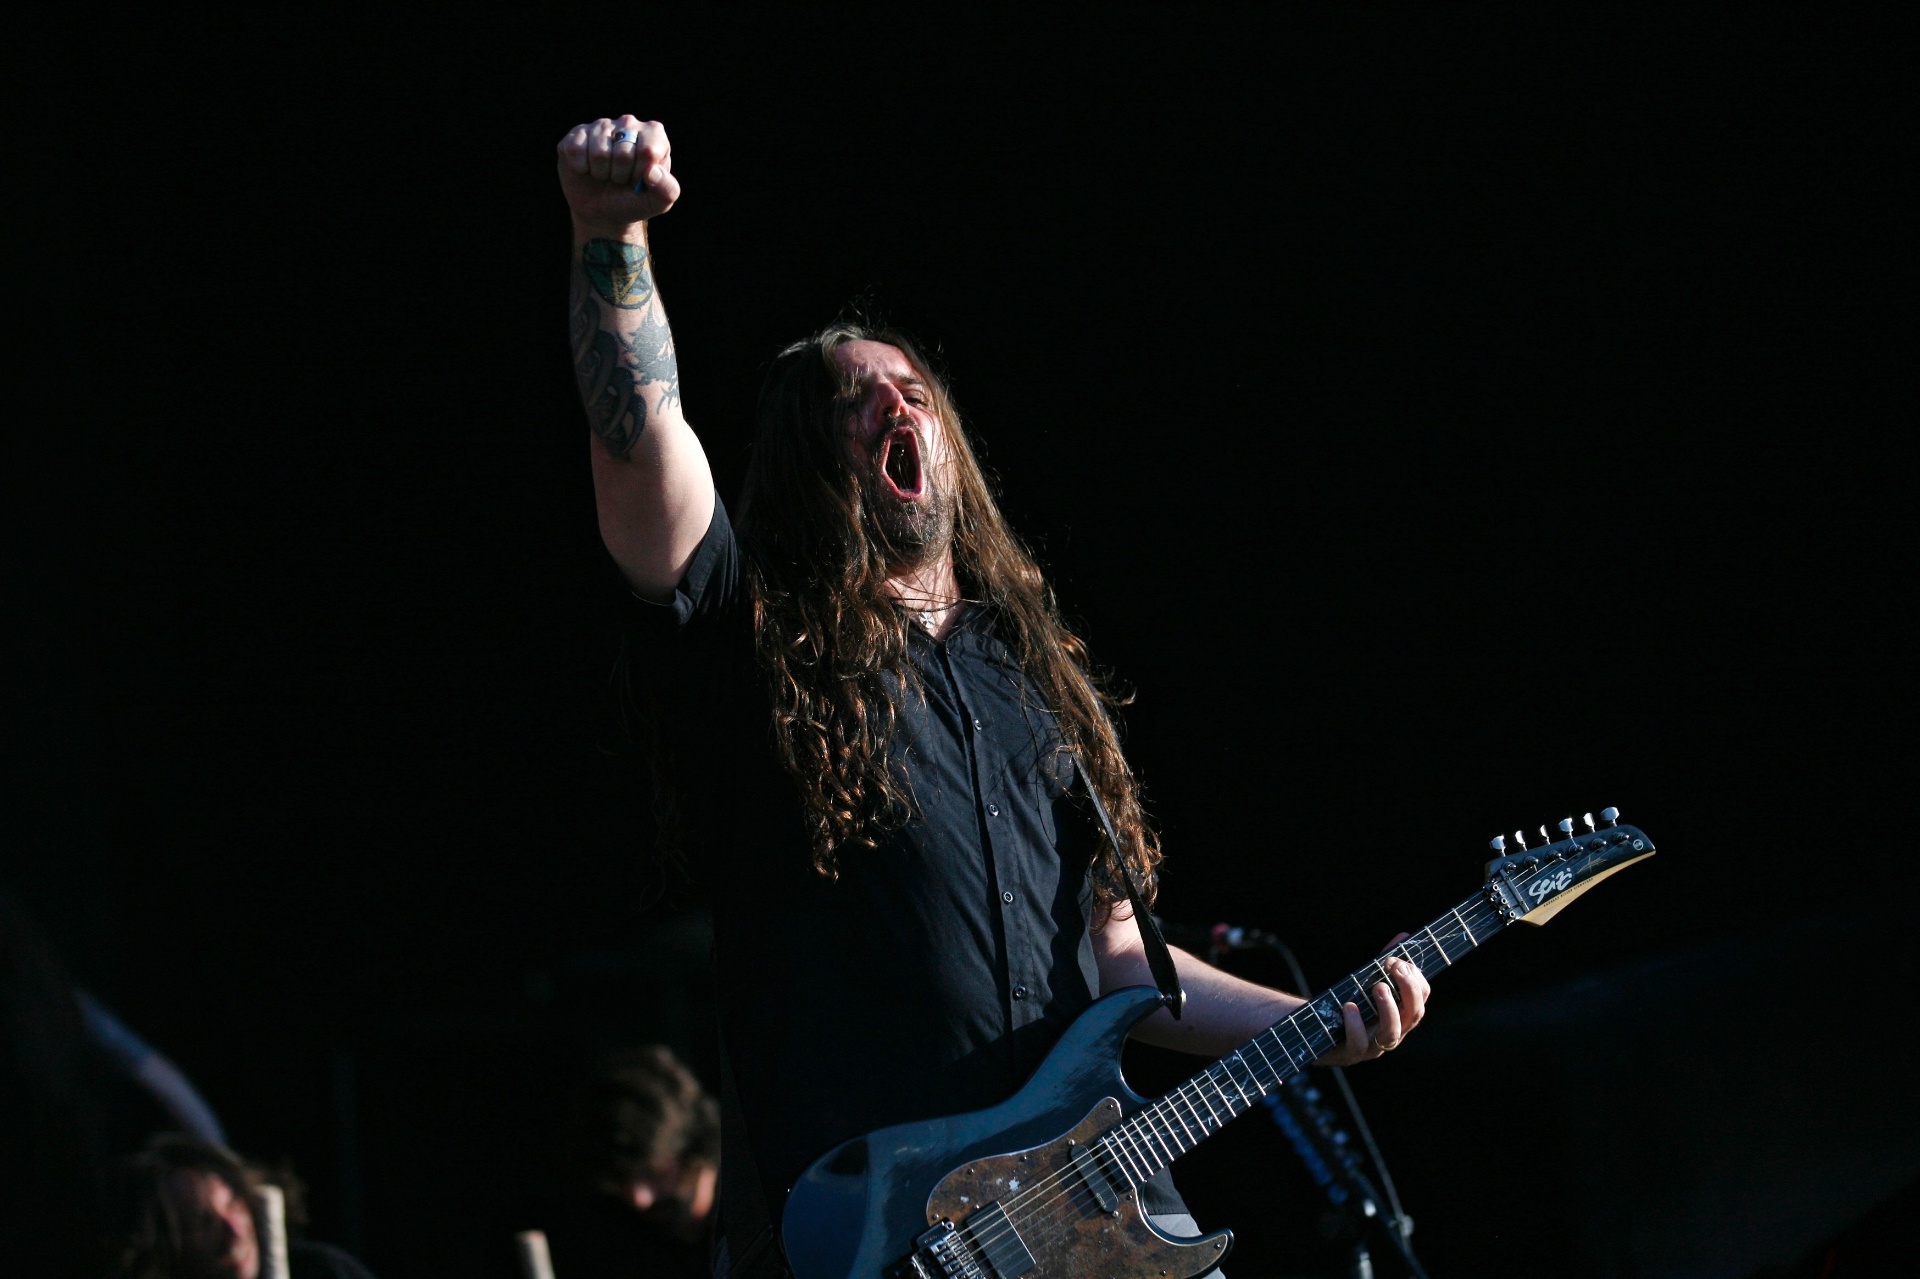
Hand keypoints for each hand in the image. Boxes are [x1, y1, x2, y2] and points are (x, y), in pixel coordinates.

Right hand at [557, 115, 680, 230]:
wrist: (602, 211)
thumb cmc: (633, 201)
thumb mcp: (657, 202)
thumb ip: (667, 190)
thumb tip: (652, 172)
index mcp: (654, 135)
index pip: (648, 151)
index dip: (640, 174)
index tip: (638, 181)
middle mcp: (628, 123)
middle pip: (623, 153)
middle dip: (620, 176)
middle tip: (619, 179)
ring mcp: (601, 126)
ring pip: (598, 153)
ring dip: (600, 173)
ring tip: (605, 174)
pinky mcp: (577, 133)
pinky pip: (575, 150)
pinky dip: (581, 168)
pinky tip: (587, 168)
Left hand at [1317, 932, 1430, 1065]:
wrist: (1311, 1030)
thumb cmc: (1344, 1004)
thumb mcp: (1364, 982)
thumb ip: (1384, 962)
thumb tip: (1404, 936)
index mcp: (1399, 1016)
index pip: (1421, 1000)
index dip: (1416, 979)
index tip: (1400, 960)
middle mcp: (1391, 1033)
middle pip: (1414, 1016)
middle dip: (1408, 990)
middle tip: (1394, 967)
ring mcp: (1372, 1047)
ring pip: (1391, 1034)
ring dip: (1388, 1008)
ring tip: (1378, 986)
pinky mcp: (1349, 1053)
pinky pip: (1358, 1044)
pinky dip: (1355, 1024)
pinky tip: (1350, 1006)